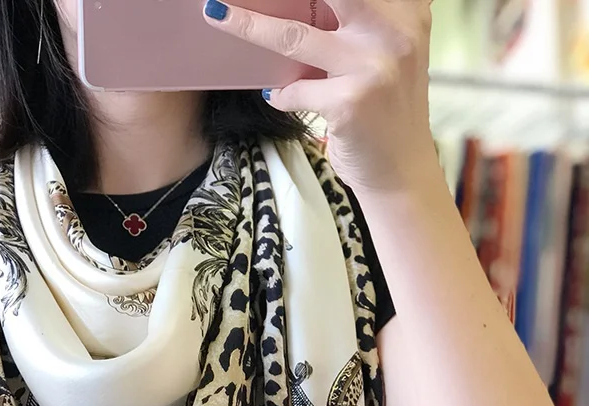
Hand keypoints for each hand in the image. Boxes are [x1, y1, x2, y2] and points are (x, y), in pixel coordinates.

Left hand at [203, 0, 439, 194]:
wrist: (401, 171)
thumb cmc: (386, 112)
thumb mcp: (387, 55)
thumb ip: (361, 25)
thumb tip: (298, 5)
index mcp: (405, 12)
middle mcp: (394, 32)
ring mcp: (372, 67)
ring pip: (293, 37)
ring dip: (249, 26)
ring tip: (219, 14)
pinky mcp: (350, 102)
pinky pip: (295, 90)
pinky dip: (281, 94)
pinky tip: (278, 97)